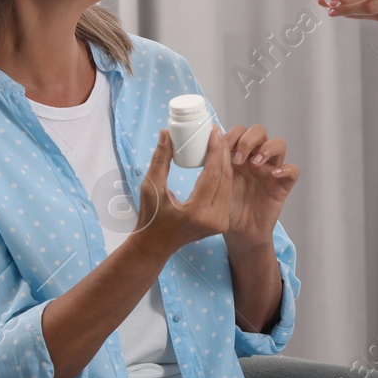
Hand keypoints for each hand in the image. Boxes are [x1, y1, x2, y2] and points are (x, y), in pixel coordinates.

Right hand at [135, 126, 235, 253]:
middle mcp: (214, 218)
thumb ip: (160, 160)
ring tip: (218, 142)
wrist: (155, 246)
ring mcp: (220, 222)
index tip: (213, 131)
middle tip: (216, 132)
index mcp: (197, 211)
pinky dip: (223, 175)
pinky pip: (225, 193)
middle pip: (224, 177)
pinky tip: (219, 160)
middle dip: (222, 152)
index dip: (215, 150)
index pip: (213, 174)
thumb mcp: (151, 187)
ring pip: (228, 184)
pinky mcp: (222, 222)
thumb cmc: (150, 218)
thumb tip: (166, 134)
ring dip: (225, 162)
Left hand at [220, 123, 299, 249]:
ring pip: (279, 144)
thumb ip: (215, 161)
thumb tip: (213, 135)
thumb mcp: (216, 182)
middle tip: (237, 159)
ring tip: (254, 164)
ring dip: (267, 149)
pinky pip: (293, 170)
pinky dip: (285, 169)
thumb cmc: (226, 207)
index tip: (223, 148)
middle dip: (249, 140)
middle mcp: (255, 158)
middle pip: (260, 132)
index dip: (234, 134)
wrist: (238, 233)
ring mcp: (270, 170)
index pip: (241, 131)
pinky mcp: (282, 185)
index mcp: (238, 154)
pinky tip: (273, 175)